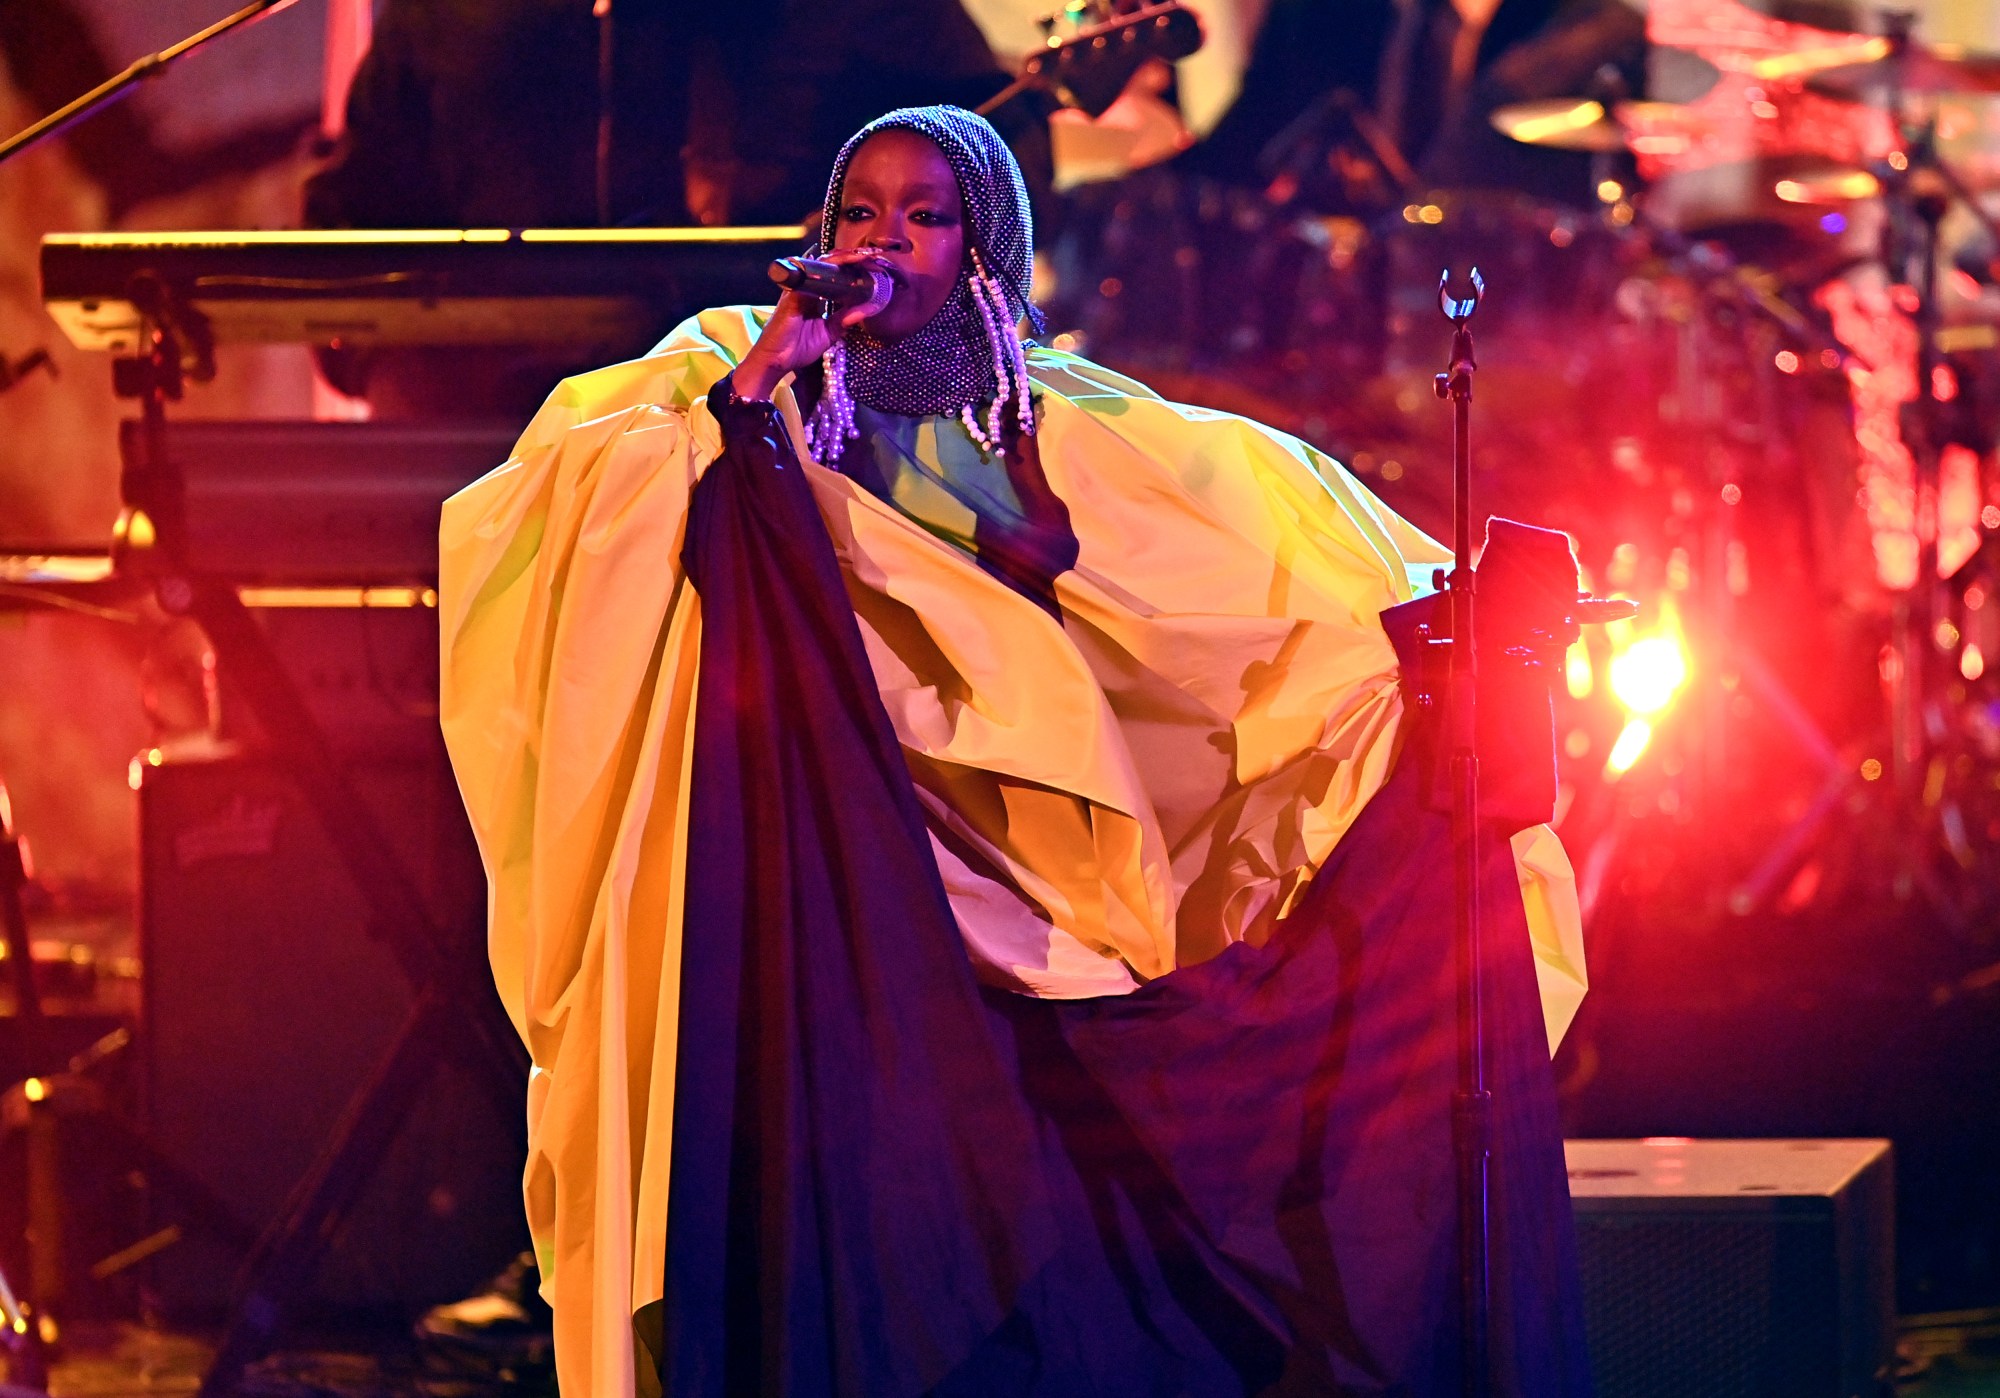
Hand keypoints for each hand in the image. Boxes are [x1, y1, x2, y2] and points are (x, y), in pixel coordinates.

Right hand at [733, 247, 889, 401]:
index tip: (873, 266)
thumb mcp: (828, 333)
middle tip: (873, 255)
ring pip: (821, 265)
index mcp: (814, 295)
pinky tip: (843, 264)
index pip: (834, 275)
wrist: (775, 361)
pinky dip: (828, 270)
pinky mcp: (793, 295)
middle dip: (851, 257)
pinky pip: (810, 276)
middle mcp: (805, 288)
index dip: (852, 268)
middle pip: (829, 264)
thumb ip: (844, 320)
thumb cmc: (796, 348)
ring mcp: (798, 289)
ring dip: (843, 258)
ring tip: (863, 255)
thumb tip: (867, 309)